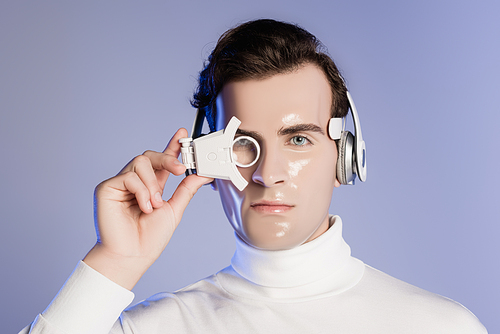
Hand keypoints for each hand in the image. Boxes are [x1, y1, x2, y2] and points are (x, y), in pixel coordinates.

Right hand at [83, 128, 212, 288]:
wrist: (132, 256)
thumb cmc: (149, 238)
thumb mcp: (174, 210)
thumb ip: (186, 189)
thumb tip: (203, 173)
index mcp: (151, 186)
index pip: (162, 161)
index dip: (172, 146)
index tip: (183, 134)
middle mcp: (135, 182)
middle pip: (150, 155)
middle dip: (167, 158)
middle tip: (180, 169)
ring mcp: (120, 184)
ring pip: (140, 162)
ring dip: (153, 184)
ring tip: (154, 204)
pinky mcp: (107, 188)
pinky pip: (129, 176)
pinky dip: (141, 191)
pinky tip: (143, 207)